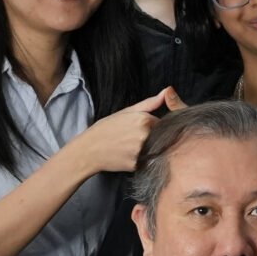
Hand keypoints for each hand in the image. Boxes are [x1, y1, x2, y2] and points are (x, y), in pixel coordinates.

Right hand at [68, 88, 183, 173]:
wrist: (89, 150)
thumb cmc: (106, 129)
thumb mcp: (127, 111)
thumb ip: (150, 103)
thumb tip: (168, 91)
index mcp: (144, 120)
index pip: (164, 123)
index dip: (156, 126)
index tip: (143, 128)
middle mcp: (146, 136)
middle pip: (162, 137)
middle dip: (154, 137)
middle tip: (134, 138)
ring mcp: (142, 151)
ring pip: (156, 149)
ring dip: (150, 148)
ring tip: (130, 146)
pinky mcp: (139, 165)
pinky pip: (149, 161)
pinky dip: (143, 158)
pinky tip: (129, 155)